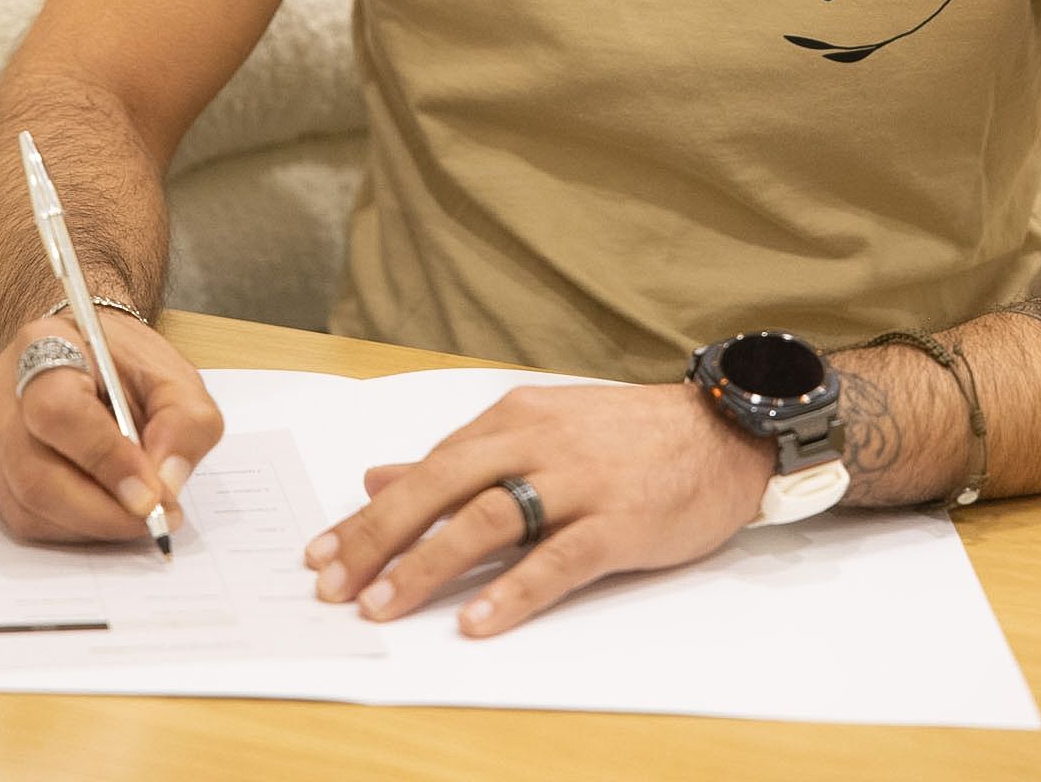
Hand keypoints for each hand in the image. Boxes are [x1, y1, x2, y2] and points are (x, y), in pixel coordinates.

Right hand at [0, 310, 224, 542]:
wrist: (86, 352)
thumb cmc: (128, 365)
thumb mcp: (176, 378)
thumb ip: (184, 423)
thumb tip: (165, 483)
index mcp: (46, 344)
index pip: (60, 412)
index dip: (105, 461)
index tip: (151, 497)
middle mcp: (1, 388)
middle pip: (34, 472)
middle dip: (101, 511)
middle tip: (153, 520)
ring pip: (25, 505)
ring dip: (88, 526)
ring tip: (135, 517)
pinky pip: (20, 515)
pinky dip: (69, 527)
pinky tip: (104, 513)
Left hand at [303, 380, 774, 637]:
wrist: (721, 430)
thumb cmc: (623, 437)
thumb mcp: (536, 430)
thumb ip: (457, 457)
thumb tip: (376, 474)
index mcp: (511, 418)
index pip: (425, 468)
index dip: (368, 514)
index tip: (320, 554)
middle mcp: (536, 441)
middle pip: (442, 487)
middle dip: (379, 537)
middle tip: (333, 586)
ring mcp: (579, 480)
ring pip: (490, 519)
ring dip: (430, 564)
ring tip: (384, 606)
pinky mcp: (619, 521)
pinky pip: (557, 558)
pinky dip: (513, 590)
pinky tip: (476, 621)